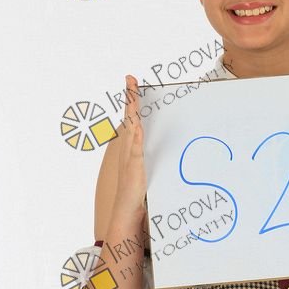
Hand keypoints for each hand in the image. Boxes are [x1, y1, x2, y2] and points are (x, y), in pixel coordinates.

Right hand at [113, 74, 147, 219]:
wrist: (128, 209)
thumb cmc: (138, 189)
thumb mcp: (146, 167)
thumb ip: (150, 154)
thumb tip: (160, 144)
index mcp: (132, 146)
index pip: (132, 119)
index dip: (131, 100)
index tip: (131, 82)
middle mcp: (128, 148)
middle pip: (129, 118)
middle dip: (129, 97)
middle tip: (130, 79)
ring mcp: (130, 156)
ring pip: (131, 128)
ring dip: (132, 111)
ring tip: (132, 93)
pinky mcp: (135, 167)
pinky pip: (135, 149)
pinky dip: (135, 138)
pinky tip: (137, 127)